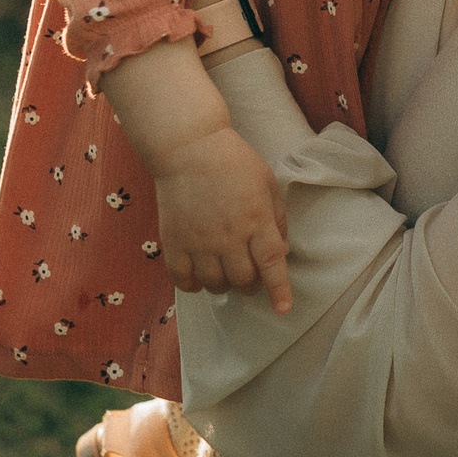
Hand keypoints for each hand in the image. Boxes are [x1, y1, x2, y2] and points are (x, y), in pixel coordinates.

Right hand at [153, 122, 293, 313]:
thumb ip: (277, 219)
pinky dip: (193, 286)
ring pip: (215, 284)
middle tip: (250, 274)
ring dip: (224, 284)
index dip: (279, 290)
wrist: (189, 148)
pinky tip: (199, 276)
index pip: (271, 264)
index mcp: (256, 220)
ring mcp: (199, 242)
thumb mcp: (267, 184)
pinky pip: (183, 280)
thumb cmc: (233, 162)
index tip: (283, 309)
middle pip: (244, 281)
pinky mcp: (174, 242)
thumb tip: (281, 252)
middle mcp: (229, 236)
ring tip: (224, 271)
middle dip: (251, 284)